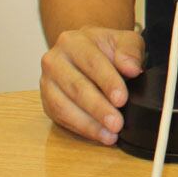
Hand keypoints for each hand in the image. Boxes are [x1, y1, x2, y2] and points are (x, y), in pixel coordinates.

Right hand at [39, 26, 144, 144]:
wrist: (87, 52)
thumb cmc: (107, 49)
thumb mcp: (124, 41)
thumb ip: (130, 51)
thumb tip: (131, 68)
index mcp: (72, 41)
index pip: (91, 62)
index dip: (107, 82)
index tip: (122, 98)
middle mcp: (54, 61)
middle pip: (76, 87)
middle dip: (98, 107)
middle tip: (117, 123)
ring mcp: (47, 83)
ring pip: (64, 106)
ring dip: (89, 123)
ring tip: (110, 134)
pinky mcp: (46, 102)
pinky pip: (61, 119)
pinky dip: (82, 129)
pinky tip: (100, 135)